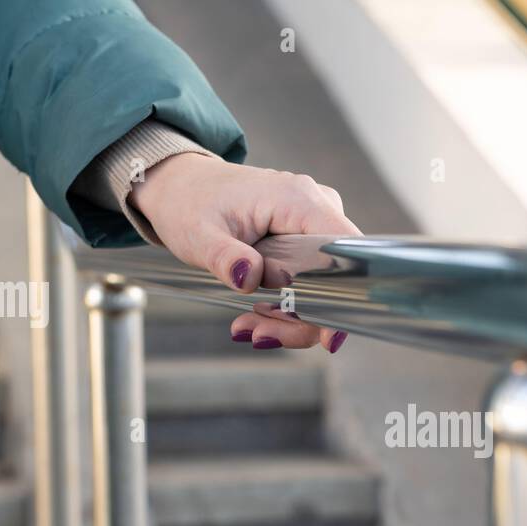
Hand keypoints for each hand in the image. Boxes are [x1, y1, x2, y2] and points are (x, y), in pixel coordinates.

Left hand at [130, 153, 359, 351]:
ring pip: (323, 286)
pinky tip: (254, 315)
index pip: (343, 252)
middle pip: (335, 278)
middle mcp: (316, 208)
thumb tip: (249, 278)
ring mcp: (312, 224)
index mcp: (298, 200)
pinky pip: (309, 282)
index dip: (345, 296)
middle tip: (258, 335)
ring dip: (288, 317)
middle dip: (300, 318)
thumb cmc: (189, 202)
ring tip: (246, 327)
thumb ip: (224, 257)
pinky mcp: (304, 239)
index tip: (327, 338)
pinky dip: (284, 305)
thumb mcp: (197, 234)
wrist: (181, 187)